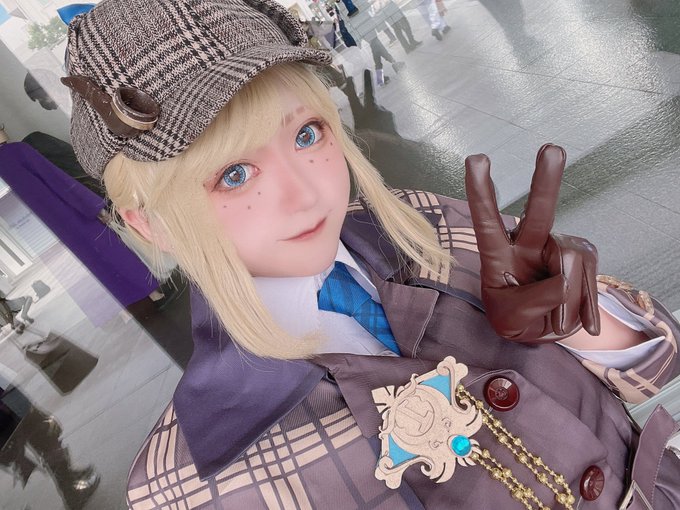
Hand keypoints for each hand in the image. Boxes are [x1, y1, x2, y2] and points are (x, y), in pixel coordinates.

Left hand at [464, 144, 599, 342]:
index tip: (476, 159)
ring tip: (555, 318)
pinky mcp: (580, 254)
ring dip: (568, 301)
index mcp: (496, 254)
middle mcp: (526, 243)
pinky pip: (589, 276)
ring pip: (570, 263)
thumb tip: (565, 276)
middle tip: (551, 148)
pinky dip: (587, 304)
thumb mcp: (512, 318)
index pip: (486, 222)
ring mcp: (555, 247)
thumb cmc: (513, 318)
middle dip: (545, 181)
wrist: (539, 329)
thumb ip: (536, 298)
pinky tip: (581, 318)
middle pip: (538, 212)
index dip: (480, 193)